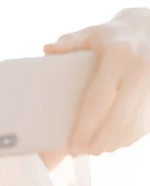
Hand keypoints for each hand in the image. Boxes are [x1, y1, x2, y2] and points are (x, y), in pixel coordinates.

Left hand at [44, 7, 149, 155]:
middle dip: (99, 141)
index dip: (84, 127)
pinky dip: (132, 135)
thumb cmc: (114, 34)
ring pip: (135, 123)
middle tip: (81, 152)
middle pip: (118, 118)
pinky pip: (148, 120)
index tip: (72, 146)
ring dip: (116, 142)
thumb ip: (70, 42)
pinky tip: (117, 142)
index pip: (97, 100)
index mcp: (119, 56)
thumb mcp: (92, 33)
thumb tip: (47, 49)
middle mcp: (140, 69)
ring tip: (96, 150)